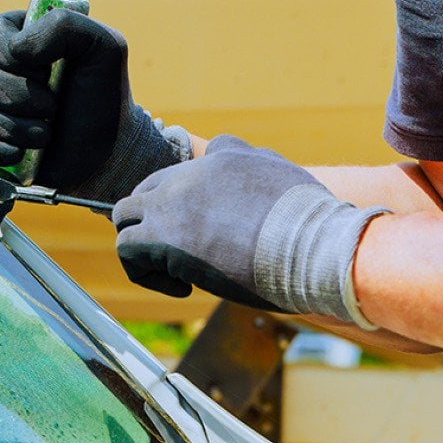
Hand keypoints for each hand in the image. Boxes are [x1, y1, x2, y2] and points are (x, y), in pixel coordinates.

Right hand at [0, 9, 189, 202]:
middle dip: (18, 96)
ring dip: (13, 127)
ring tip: (46, 135)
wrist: (108, 152)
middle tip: (53, 108)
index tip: (45, 71)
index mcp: (21, 37)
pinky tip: (22, 153)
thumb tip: (16, 48)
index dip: (7, 54)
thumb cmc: (104, 96)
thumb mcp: (103, 47)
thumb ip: (64, 25)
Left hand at [112, 135, 388, 326]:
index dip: (189, 201)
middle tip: (185, 251)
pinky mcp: (162, 235)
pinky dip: (145, 272)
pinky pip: (127, 248)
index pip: (187, 166)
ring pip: (125, 214)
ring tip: (177, 270)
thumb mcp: (291, 180)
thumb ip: (266, 171)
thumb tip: (262, 176)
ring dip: (144, 243)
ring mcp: (173, 201)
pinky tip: (181, 285)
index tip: (207, 227)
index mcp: (228, 156)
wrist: (317, 247)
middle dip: (159, 220)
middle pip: (148, 188)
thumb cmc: (315, 227)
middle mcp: (193, 172)